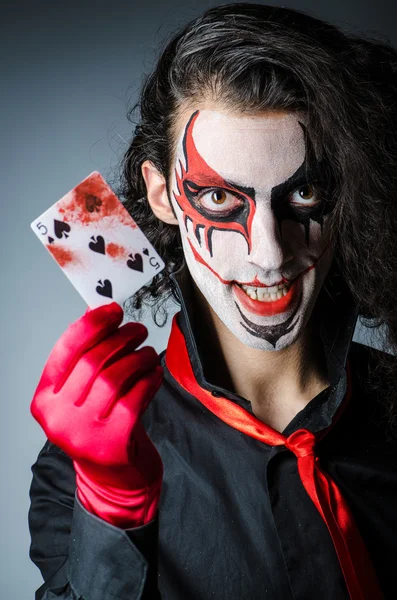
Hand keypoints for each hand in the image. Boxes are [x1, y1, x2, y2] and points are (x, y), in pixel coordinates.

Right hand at [30, 302, 163, 526]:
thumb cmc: (99, 430)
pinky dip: (149, 381)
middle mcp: (57, 417)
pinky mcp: (111, 443)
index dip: (91, 325)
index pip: (65, 350)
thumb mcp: (84, 396)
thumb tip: (98, 314)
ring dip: (137, 358)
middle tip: (138, 331)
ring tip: (147, 355)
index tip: (113, 311)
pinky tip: (154, 376)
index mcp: (45, 399)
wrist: (112, 480)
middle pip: (93, 361)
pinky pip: (134, 398)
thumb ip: (86, 359)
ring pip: (114, 377)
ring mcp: (82, 433)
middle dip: (120, 338)